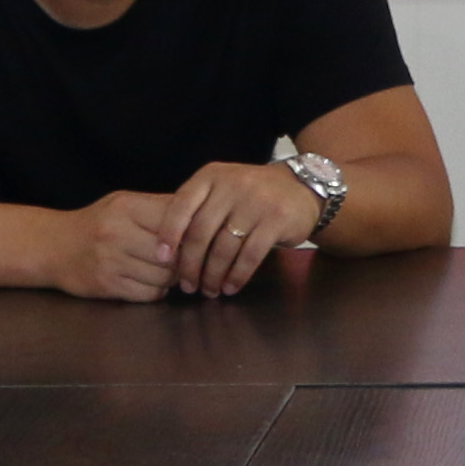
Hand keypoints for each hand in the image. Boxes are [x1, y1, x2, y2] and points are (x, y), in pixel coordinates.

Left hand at [86, 162, 328, 301]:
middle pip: (200, 232)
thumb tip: (167, 250)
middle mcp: (232, 184)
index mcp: (211, 176)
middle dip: (190, 264)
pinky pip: (250, 255)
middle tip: (187, 285)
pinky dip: (237, 275)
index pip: (181, 206)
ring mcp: (256, 201)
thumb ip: (199, 209)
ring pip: (224, 248)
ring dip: (213, 275)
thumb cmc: (252, 195)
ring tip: (210, 290)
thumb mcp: (223, 189)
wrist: (302, 188)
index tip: (161, 259)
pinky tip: (231, 287)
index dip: (168, 235)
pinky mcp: (277, 219)